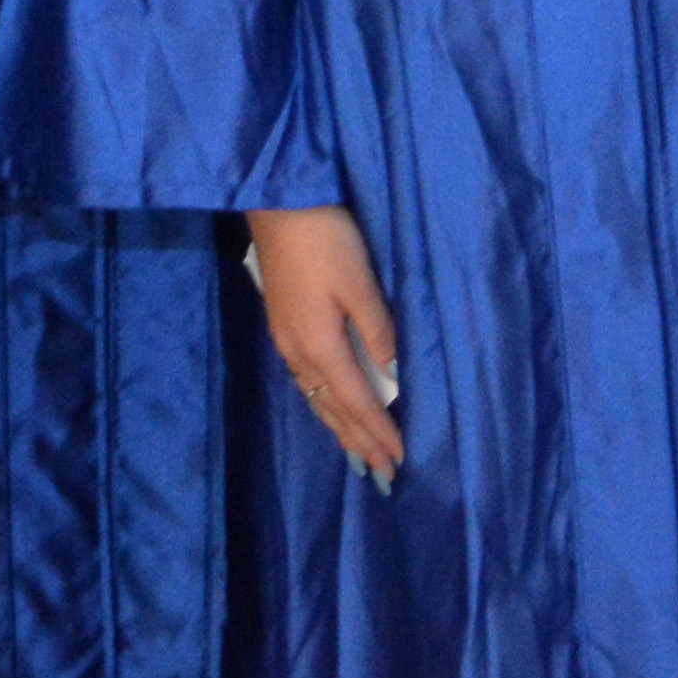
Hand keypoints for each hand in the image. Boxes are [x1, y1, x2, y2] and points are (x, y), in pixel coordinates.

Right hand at [249, 203, 406, 483]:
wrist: (278, 203)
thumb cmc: (326, 238)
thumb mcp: (360, 282)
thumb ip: (378, 329)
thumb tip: (392, 373)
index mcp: (320, 346)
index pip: (356, 403)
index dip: (378, 433)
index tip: (398, 460)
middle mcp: (299, 353)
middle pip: (333, 410)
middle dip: (358, 442)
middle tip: (382, 474)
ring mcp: (286, 340)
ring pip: (317, 400)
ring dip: (340, 428)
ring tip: (358, 453)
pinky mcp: (282, 325)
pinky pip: (307, 383)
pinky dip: (325, 405)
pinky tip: (330, 406)